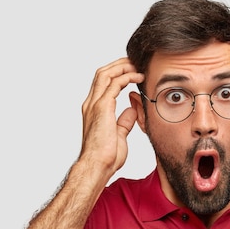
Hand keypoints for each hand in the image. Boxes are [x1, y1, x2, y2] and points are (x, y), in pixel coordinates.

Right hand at [79, 57, 144, 175]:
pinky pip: (114, 84)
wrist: (98, 166)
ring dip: (122, 66)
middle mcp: (91, 104)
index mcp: (93, 109)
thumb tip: (132, 110)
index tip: (132, 71)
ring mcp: (94, 105)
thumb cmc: (106, 157)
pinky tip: (138, 77)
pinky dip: (126, 77)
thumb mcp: (119, 135)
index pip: (103, 83)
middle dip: (119, 64)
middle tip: (135, 62)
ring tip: (137, 65)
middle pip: (102, 73)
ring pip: (105, 74)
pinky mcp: (102, 108)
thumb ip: (124, 121)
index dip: (117, 73)